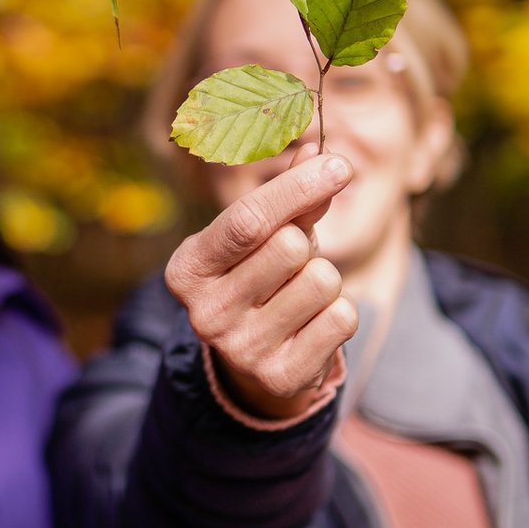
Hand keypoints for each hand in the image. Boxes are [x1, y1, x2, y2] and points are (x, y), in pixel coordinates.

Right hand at [164, 145, 356, 419]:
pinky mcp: (280, 377)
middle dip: (307, 245)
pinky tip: (313, 324)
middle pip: (290, 247)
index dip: (297, 188)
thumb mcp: (264, 237)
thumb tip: (319, 150)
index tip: (340, 165)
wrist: (253, 365)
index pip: (247, 220)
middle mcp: (204, 311)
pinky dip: (339, 312)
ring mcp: (240, 349)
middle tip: (292, 263)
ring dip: (325, 280)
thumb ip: (290, 196)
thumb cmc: (259, 280)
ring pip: (322, 281)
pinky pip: (341, 319)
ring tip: (301, 296)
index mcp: (187, 268)